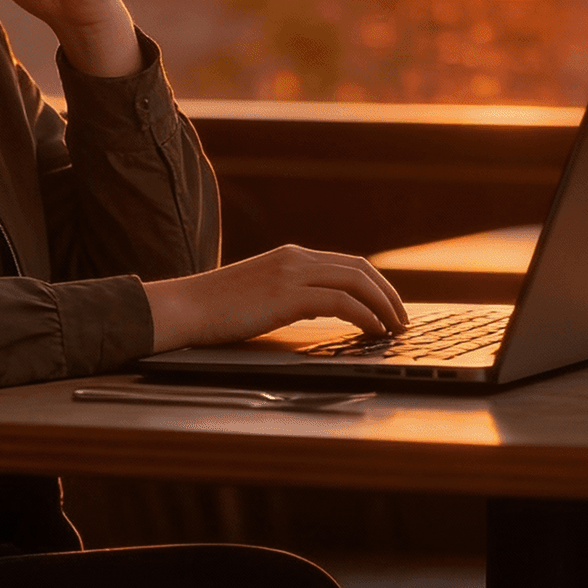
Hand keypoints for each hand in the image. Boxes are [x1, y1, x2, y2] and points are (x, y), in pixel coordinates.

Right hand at [143, 245, 408, 353]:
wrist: (185, 307)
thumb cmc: (215, 309)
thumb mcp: (258, 293)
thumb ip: (288, 294)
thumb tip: (318, 309)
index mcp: (289, 256)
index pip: (347, 263)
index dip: (376, 285)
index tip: (389, 307)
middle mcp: (295, 258)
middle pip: (360, 269)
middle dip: (388, 295)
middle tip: (402, 320)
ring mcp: (291, 274)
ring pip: (357, 282)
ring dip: (384, 306)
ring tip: (395, 329)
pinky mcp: (287, 295)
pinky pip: (342, 302)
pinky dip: (366, 316)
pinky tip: (373, 332)